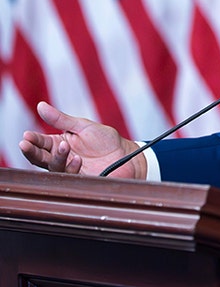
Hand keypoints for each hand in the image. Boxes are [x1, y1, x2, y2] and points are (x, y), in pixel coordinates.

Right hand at [18, 102, 145, 178]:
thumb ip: (61, 119)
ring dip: (57, 157)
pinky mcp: (81, 180)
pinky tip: (77, 159)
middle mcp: (61, 159)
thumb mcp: (83, 126)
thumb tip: (40, 105)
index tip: (26, 136)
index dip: (32, 140)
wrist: (127, 155)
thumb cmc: (106, 140)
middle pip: (40, 158)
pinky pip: (71, 177)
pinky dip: (72, 167)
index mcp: (59, 144)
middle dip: (31, 152)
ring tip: (64, 146)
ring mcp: (70, 171)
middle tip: (25, 144)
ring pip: (54, 168)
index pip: (40, 143)